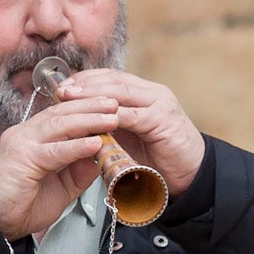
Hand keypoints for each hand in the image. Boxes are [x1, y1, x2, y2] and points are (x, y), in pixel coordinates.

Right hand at [0, 97, 122, 242]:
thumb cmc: (23, 204)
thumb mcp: (62, 186)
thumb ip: (79, 171)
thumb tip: (101, 156)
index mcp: (33, 137)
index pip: (61, 115)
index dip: (86, 109)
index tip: (110, 107)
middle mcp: (25, 135)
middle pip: (61, 113)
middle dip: (90, 106)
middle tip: (115, 102)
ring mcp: (21, 144)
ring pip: (58, 126)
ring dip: (88, 120)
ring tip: (112, 118)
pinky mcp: (22, 159)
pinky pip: (54, 151)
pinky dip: (76, 146)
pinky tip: (95, 142)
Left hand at [43, 68, 206, 195]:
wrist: (192, 176)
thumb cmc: (160, 159)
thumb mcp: (129, 137)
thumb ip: (109, 124)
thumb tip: (77, 121)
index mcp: (144, 94)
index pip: (110, 77)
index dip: (85, 79)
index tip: (62, 86)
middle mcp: (153, 93)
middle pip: (113, 79)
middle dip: (84, 83)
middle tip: (61, 90)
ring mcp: (161, 104)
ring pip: (120, 92)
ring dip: (93, 94)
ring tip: (71, 98)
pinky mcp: (164, 120)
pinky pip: (133, 115)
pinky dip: (112, 116)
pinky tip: (95, 118)